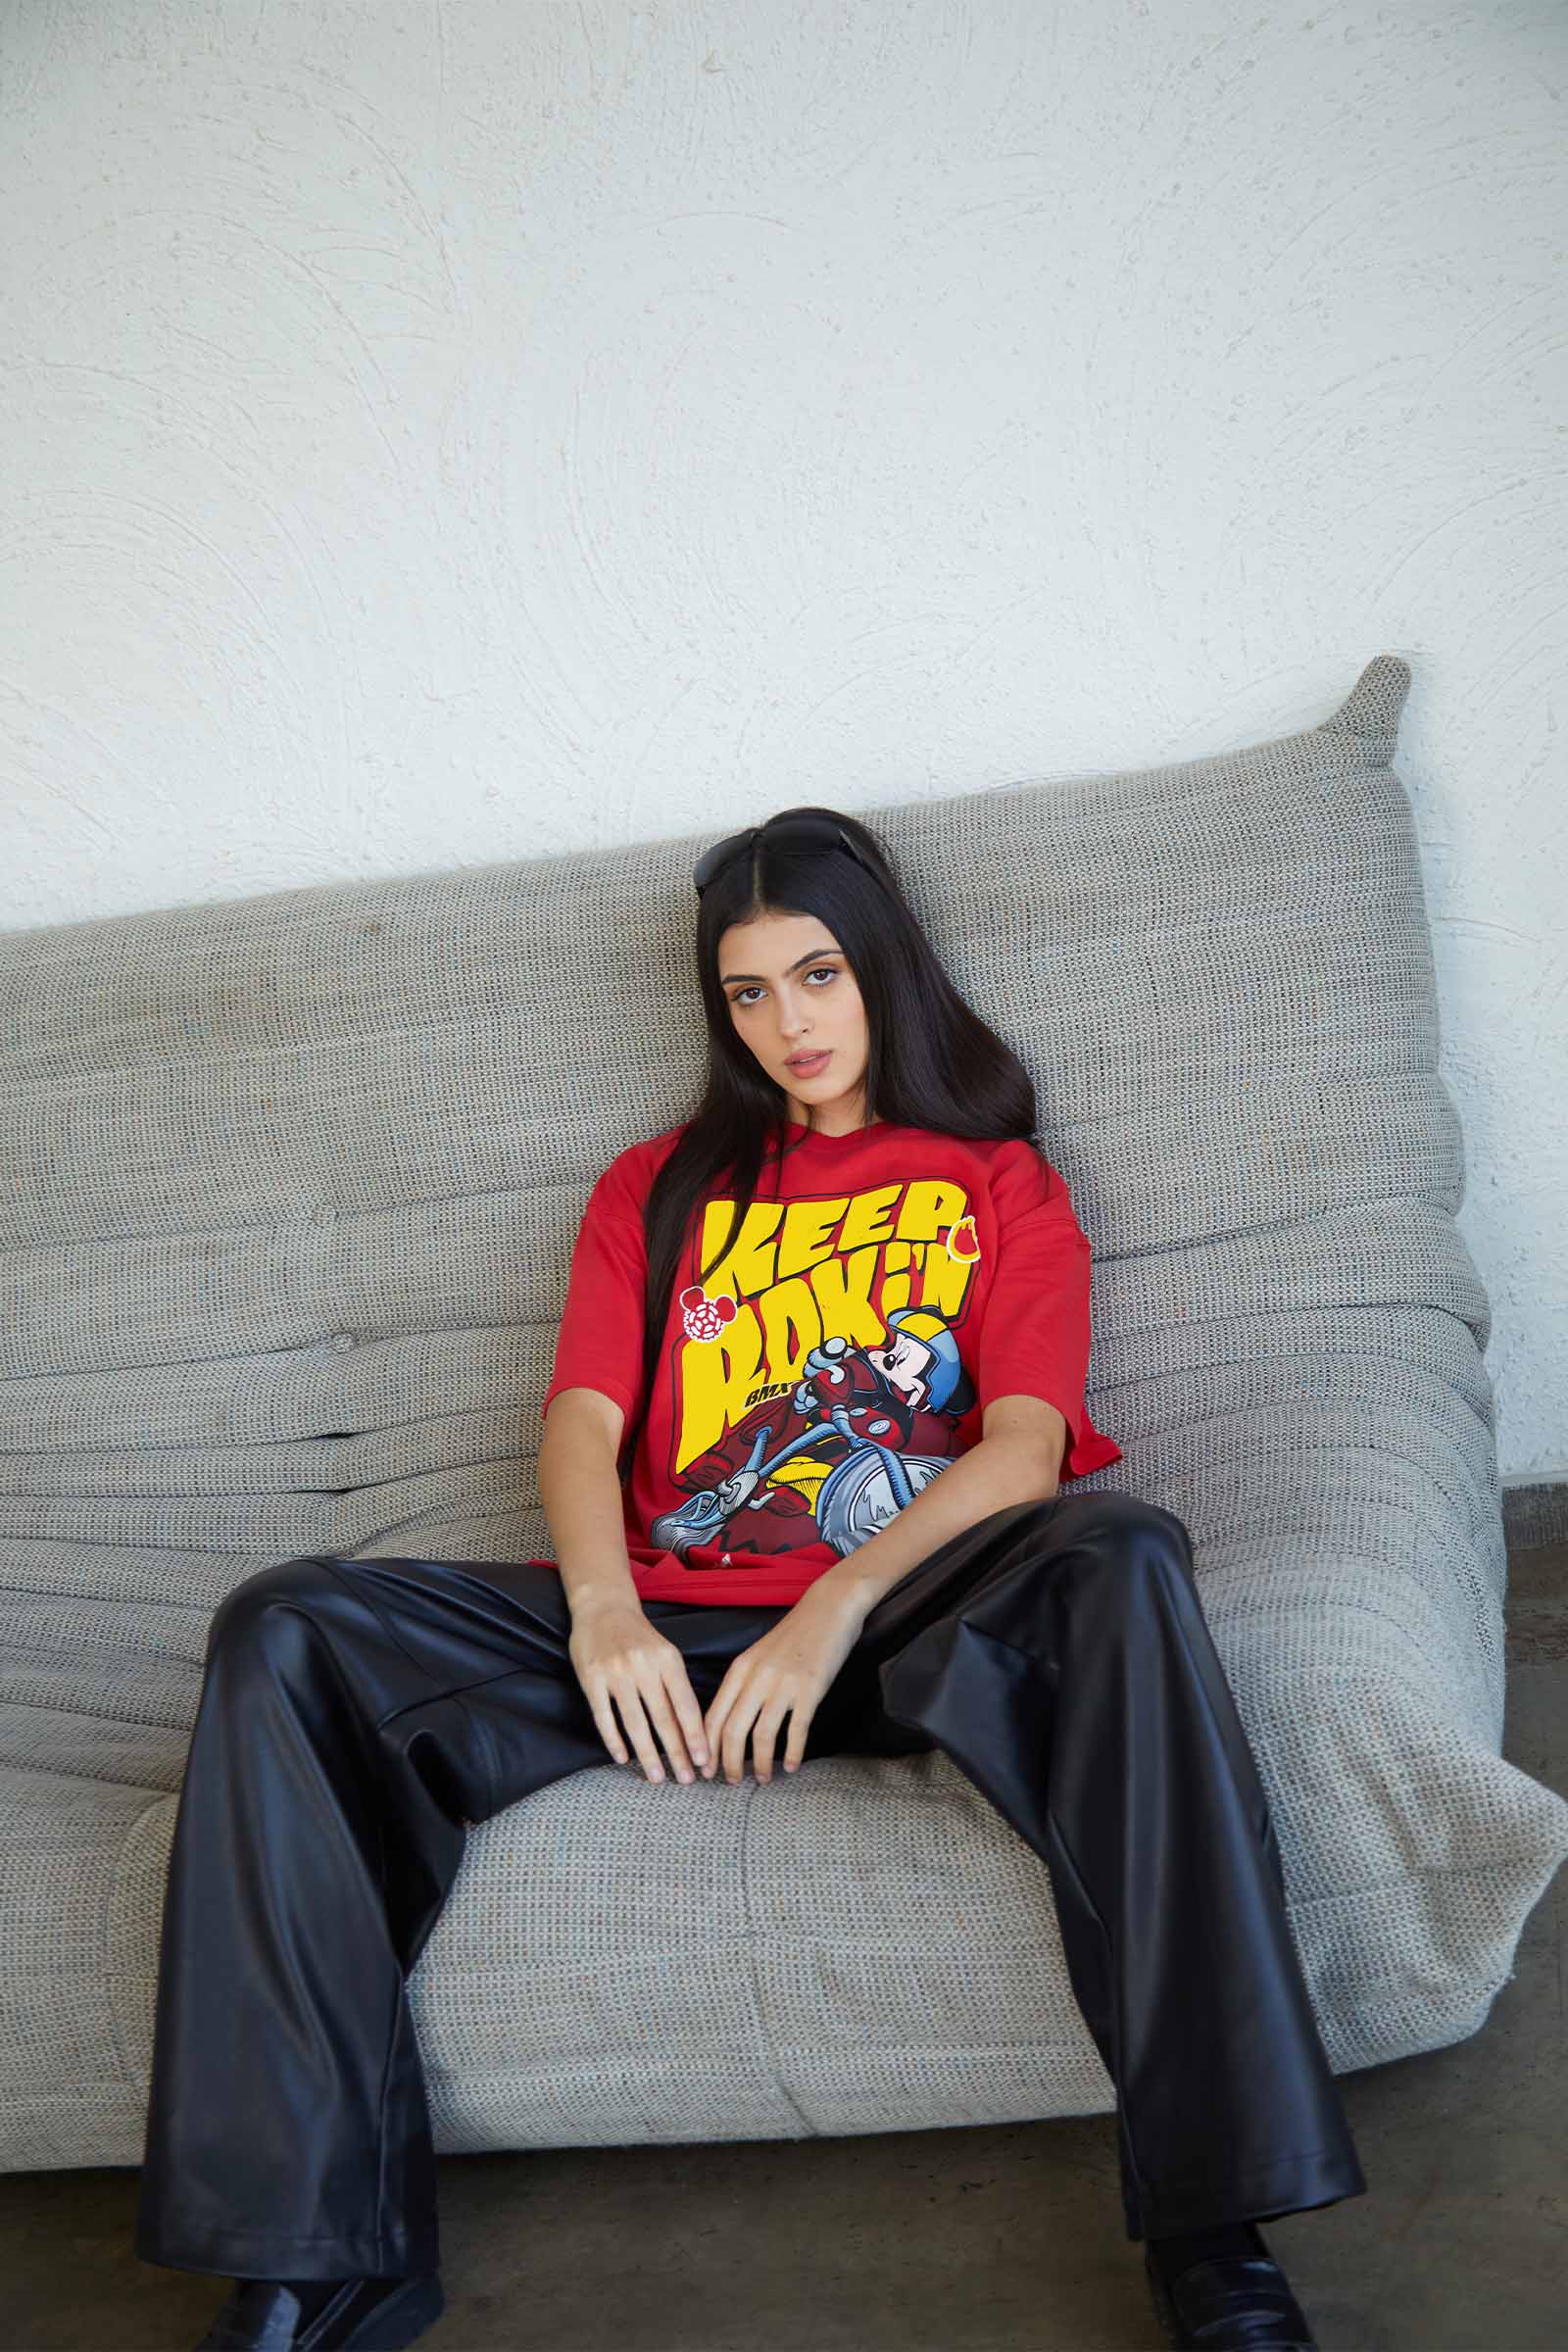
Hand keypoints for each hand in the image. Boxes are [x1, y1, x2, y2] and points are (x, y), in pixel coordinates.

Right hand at [567, 1600, 710, 1784]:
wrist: (603, 1608)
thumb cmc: (640, 1637)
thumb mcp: (666, 1653)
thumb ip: (676, 1686)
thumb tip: (692, 1730)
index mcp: (668, 1660)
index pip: (686, 1705)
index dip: (696, 1736)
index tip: (704, 1761)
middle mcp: (643, 1666)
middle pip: (663, 1718)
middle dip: (676, 1753)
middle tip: (686, 1780)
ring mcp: (616, 1673)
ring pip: (635, 1722)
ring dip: (647, 1754)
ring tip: (656, 1777)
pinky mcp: (591, 1679)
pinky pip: (604, 1717)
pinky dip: (614, 1740)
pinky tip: (623, 1759)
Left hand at [701, 1573, 869, 1783]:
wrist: (828, 1609)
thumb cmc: (794, 1635)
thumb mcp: (759, 1655)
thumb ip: (744, 1684)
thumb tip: (730, 1722)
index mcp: (740, 1670)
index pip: (713, 1716)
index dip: (706, 1749)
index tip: (705, 1771)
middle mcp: (756, 1678)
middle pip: (732, 1731)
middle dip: (728, 1763)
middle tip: (731, 1782)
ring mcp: (783, 1684)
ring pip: (762, 1736)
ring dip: (759, 1763)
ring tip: (762, 1779)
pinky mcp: (810, 1689)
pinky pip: (797, 1730)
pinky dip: (792, 1753)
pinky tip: (791, 1766)